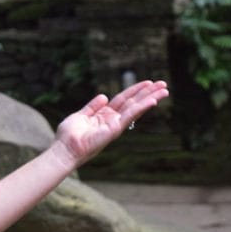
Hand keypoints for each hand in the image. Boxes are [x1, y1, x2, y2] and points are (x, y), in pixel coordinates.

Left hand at [54, 80, 168, 167]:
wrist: (65, 148)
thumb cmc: (69, 135)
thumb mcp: (81, 116)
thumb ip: (92, 107)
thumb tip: (103, 96)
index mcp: (105, 115)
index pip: (123, 100)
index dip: (135, 90)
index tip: (148, 83)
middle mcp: (113, 120)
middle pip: (133, 103)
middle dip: (148, 93)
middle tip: (164, 84)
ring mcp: (115, 125)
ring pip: (136, 108)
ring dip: (151, 98)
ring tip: (165, 90)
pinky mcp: (115, 129)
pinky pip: (130, 115)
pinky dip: (141, 107)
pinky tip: (152, 100)